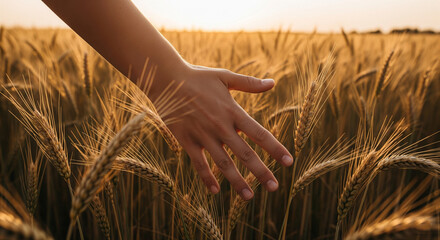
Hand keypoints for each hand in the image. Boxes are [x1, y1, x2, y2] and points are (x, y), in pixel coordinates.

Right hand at [149, 63, 292, 199]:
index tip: (289, 162)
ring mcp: (203, 135)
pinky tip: (216, 191)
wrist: (166, 79)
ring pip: (223, 163)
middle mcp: (220, 126)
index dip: (275, 149)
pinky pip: (198, 163)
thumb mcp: (225, 76)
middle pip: (245, 154)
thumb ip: (249, 83)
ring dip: (237, 181)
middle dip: (261, 172)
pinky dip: (207, 178)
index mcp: (232, 111)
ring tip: (249, 197)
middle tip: (274, 187)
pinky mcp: (186, 140)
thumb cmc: (197, 76)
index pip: (259, 134)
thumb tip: (273, 83)